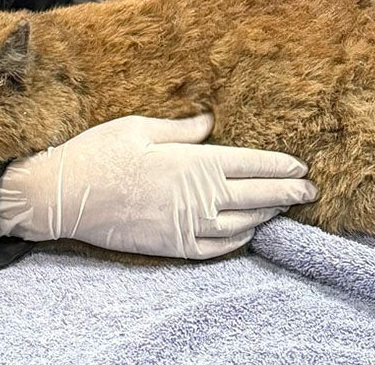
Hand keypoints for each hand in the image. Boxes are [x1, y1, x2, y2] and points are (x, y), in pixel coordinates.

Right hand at [0, 112, 318, 258]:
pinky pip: (213, 250)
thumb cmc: (99, 153)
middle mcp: (194, 197)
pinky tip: (246, 236)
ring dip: (266, 217)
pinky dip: (236, 243)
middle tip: (311, 191)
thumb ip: (180, 129)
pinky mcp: (168, 246)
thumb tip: (209, 123)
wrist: (63, 195)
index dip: (278, 166)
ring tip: (284, 209)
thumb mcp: (139, 127)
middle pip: (252, 196)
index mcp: (190, 162)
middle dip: (285, 193)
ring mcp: (183, 226)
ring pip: (238, 225)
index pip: (247, 163)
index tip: (301, 165)